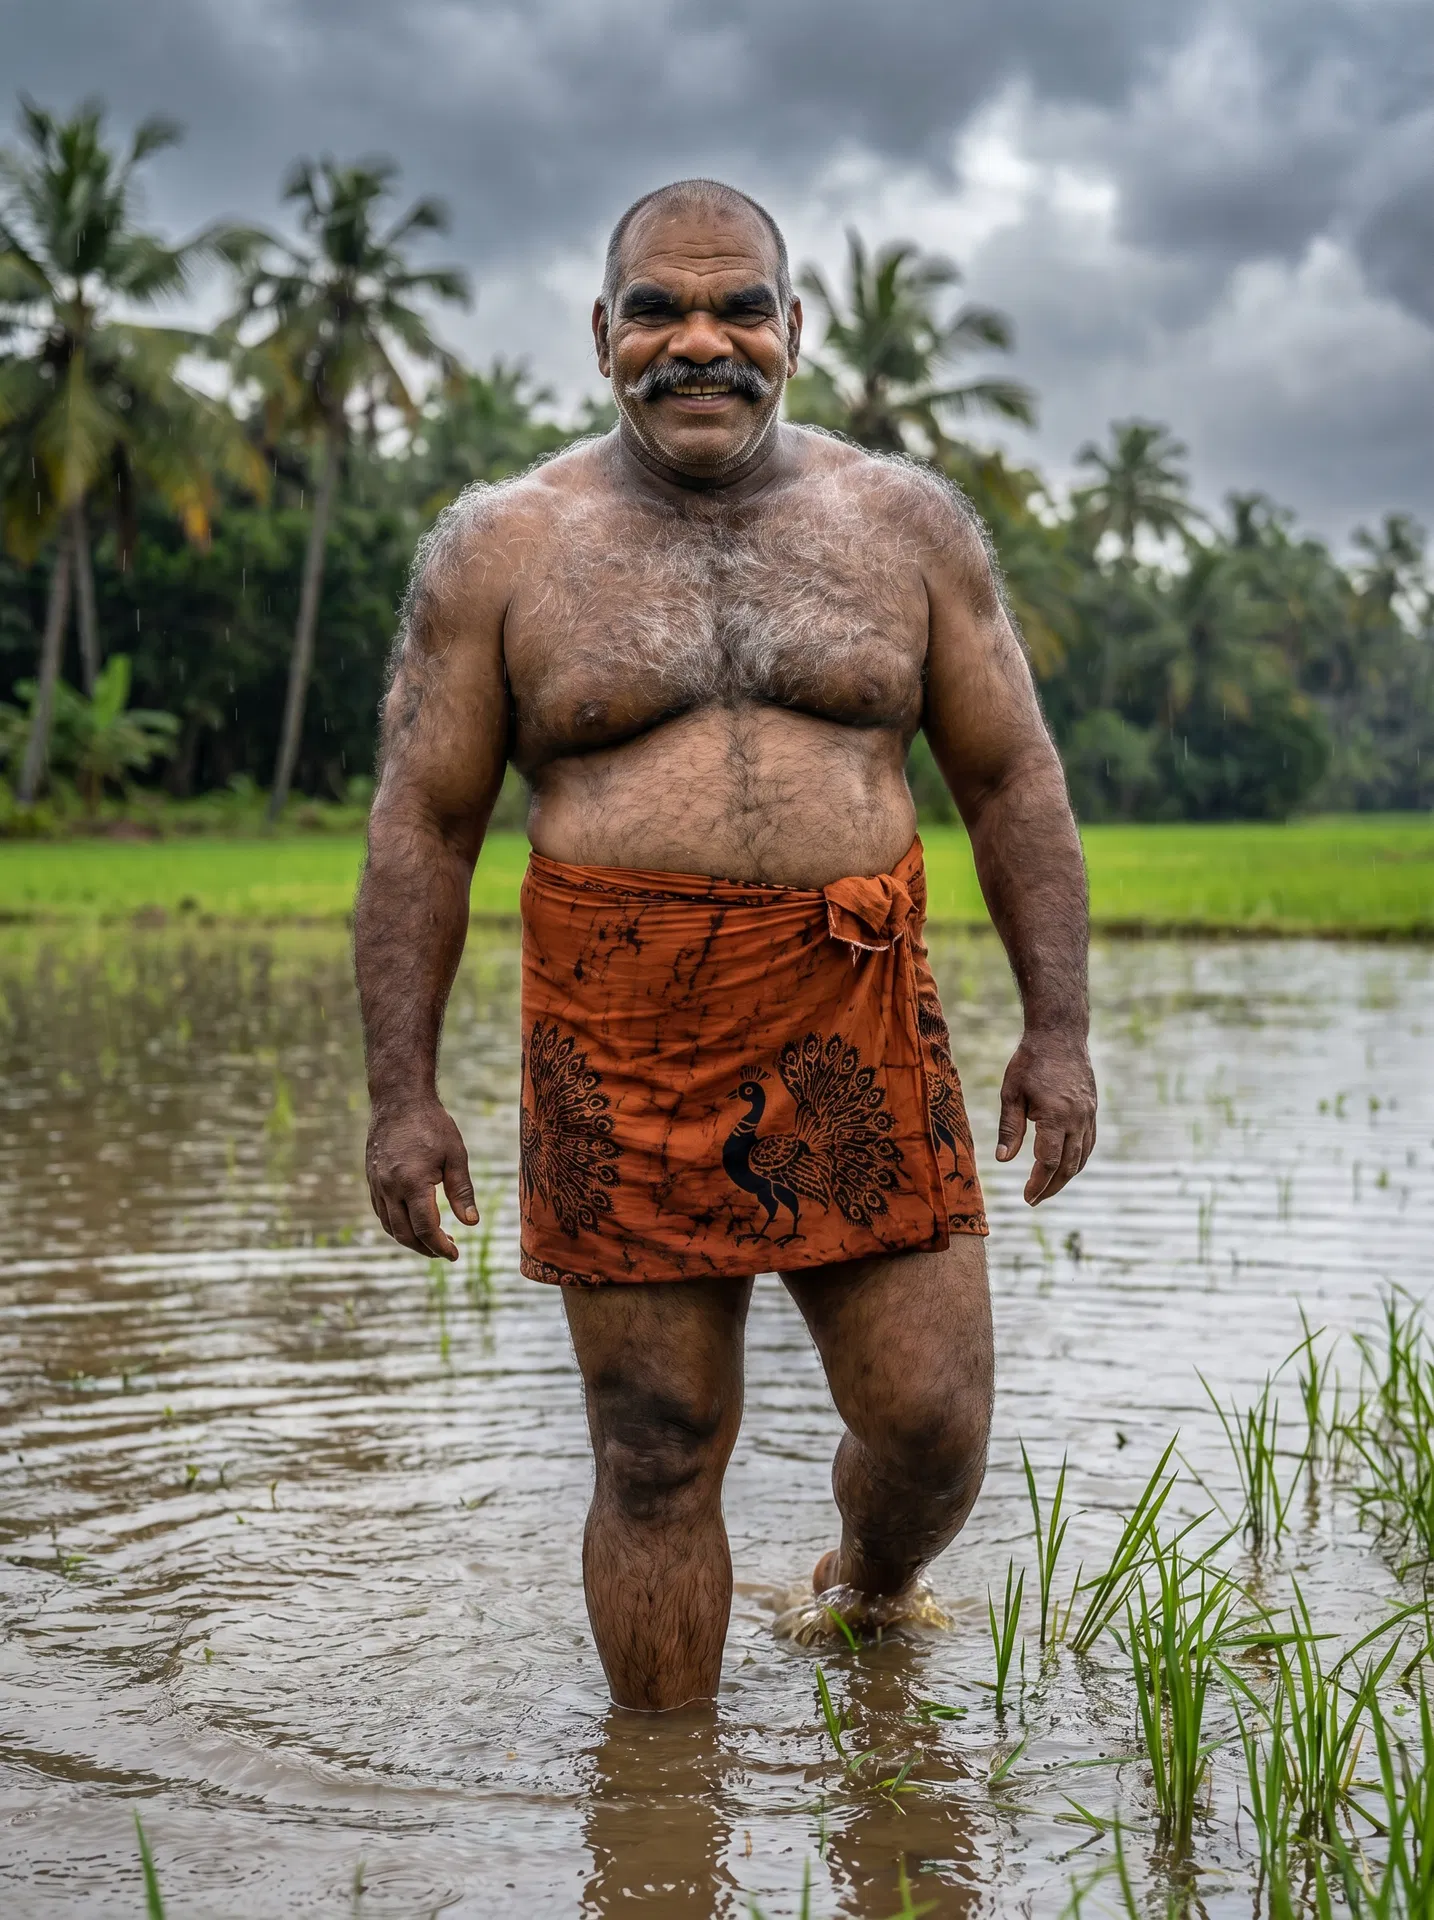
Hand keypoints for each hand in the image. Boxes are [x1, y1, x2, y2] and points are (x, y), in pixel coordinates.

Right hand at [366, 1096, 477, 1258]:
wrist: (398, 1099)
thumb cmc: (432, 1124)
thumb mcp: (455, 1155)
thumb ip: (462, 1191)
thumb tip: (471, 1223)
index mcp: (412, 1183)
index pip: (425, 1228)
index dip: (440, 1246)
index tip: (455, 1255)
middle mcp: (389, 1188)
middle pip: (404, 1234)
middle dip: (425, 1249)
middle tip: (446, 1251)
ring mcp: (376, 1185)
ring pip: (389, 1226)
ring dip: (410, 1240)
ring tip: (432, 1241)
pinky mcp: (371, 1179)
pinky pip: (381, 1212)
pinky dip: (396, 1225)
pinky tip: (412, 1223)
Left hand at [995, 1029, 1096, 1204]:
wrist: (1060, 1035)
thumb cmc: (1030, 1061)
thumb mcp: (1011, 1092)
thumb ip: (1010, 1127)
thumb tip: (1004, 1159)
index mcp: (1056, 1116)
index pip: (1049, 1161)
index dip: (1038, 1183)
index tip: (1027, 1197)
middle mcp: (1078, 1119)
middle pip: (1068, 1165)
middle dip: (1051, 1186)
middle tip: (1034, 1200)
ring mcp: (1089, 1115)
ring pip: (1082, 1157)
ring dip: (1066, 1177)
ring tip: (1047, 1189)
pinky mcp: (1092, 1111)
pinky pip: (1089, 1143)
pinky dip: (1078, 1160)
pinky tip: (1065, 1167)